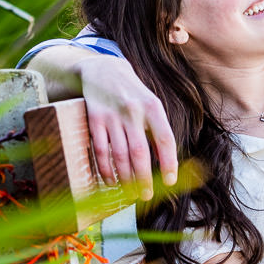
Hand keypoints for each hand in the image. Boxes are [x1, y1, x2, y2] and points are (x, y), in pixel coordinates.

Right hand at [78, 55, 176, 198]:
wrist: (102, 69)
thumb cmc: (132, 92)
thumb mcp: (150, 102)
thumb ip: (157, 128)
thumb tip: (165, 161)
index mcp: (152, 107)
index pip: (165, 138)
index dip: (169, 162)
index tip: (169, 181)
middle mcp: (132, 110)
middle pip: (140, 151)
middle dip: (144, 178)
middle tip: (146, 194)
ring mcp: (111, 115)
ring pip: (119, 154)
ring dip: (125, 177)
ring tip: (130, 191)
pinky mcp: (94, 119)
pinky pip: (100, 150)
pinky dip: (105, 169)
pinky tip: (110, 180)